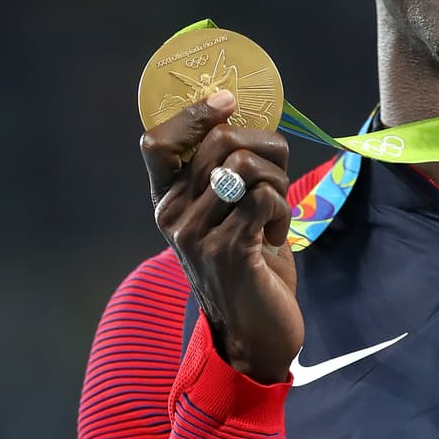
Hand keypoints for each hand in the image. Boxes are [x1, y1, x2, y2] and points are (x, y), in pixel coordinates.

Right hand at [140, 88, 301, 384]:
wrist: (258, 335)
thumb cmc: (251, 269)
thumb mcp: (231, 216)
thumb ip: (229, 174)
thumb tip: (246, 117)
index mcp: (167, 201)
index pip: (157, 140)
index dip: (195, 112)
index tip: (230, 104)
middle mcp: (172, 215)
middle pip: (221, 141)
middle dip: (267, 152)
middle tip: (277, 185)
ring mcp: (195, 234)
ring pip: (245, 166)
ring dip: (278, 184)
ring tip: (276, 215)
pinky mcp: (226, 250)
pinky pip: (263, 197)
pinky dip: (282, 211)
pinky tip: (276, 237)